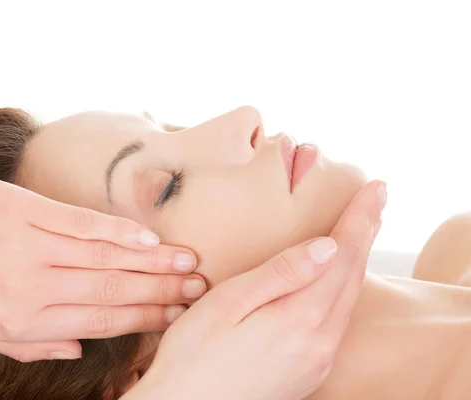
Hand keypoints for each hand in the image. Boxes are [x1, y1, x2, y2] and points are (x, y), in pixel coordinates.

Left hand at [0, 164, 204, 360]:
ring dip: (152, 262)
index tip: (175, 317)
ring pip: (105, 259)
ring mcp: (31, 246)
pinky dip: (118, 232)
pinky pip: (82, 224)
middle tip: (199, 290)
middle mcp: (32, 287)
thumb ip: (32, 343)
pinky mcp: (27, 210)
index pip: (98, 323)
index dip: (142, 320)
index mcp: (22, 322)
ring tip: (189, 263)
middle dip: (161, 292)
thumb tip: (80, 350)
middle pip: (111, 292)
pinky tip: (148, 238)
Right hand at [124, 180, 385, 399]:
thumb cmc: (195, 357)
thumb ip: (280, 274)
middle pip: (352, 277)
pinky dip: (343, 290)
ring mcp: (317, 360)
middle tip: (376, 201)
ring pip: (348, 299)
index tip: (376, 189)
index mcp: (300, 318)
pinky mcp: (309, 372)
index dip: (360, 219)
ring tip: (361, 231)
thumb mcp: (229, 304)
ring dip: (356, 262)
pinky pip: (337, 321)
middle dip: (366, 234)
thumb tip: (326, 246)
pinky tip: (334, 281)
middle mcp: (320, 342)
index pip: (342, 256)